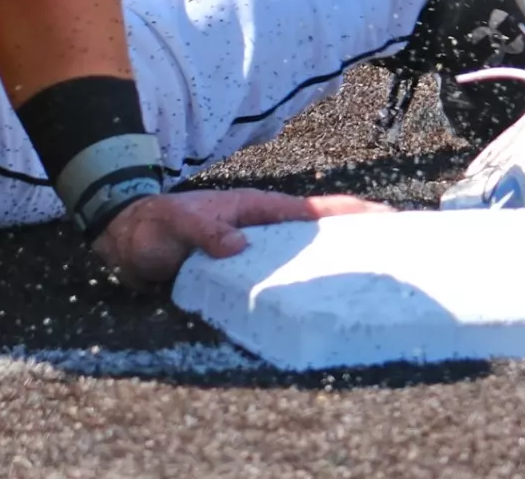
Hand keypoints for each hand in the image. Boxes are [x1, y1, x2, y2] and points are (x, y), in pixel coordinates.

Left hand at [91, 188, 390, 288]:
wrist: (125, 239)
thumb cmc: (153, 224)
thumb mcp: (176, 222)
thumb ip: (202, 232)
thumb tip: (236, 246)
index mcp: (257, 210)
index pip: (314, 210)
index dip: (352, 213)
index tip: (390, 219)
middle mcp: (263, 232)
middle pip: (321, 238)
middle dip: (360, 244)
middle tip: (400, 261)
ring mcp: (256, 255)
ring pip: (306, 263)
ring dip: (336, 272)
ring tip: (372, 292)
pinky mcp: (243, 277)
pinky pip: (283, 285)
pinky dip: (305, 293)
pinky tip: (320, 314)